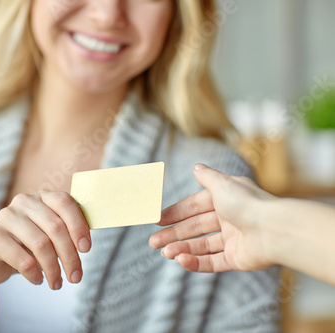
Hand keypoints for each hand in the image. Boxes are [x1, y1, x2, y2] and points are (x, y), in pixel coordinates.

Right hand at [0, 190, 90, 289]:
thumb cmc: (29, 246)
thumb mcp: (50, 235)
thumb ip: (68, 231)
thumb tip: (87, 243)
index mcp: (42, 196)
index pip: (65, 203)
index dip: (78, 226)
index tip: (86, 250)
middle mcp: (24, 201)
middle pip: (55, 227)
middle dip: (69, 256)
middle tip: (76, 277)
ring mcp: (7, 217)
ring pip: (40, 244)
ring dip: (53, 269)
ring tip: (57, 283)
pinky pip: (22, 259)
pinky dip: (34, 274)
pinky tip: (37, 280)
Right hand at [149, 164, 276, 272]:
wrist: (274, 230)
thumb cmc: (248, 203)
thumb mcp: (222, 184)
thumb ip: (207, 177)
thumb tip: (196, 167)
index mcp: (224, 200)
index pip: (194, 207)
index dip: (175, 213)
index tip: (157, 220)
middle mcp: (228, 219)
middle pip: (195, 228)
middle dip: (173, 235)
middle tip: (153, 242)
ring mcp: (233, 240)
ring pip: (201, 246)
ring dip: (181, 248)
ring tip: (165, 253)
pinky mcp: (236, 259)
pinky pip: (212, 261)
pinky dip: (196, 262)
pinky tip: (180, 260)